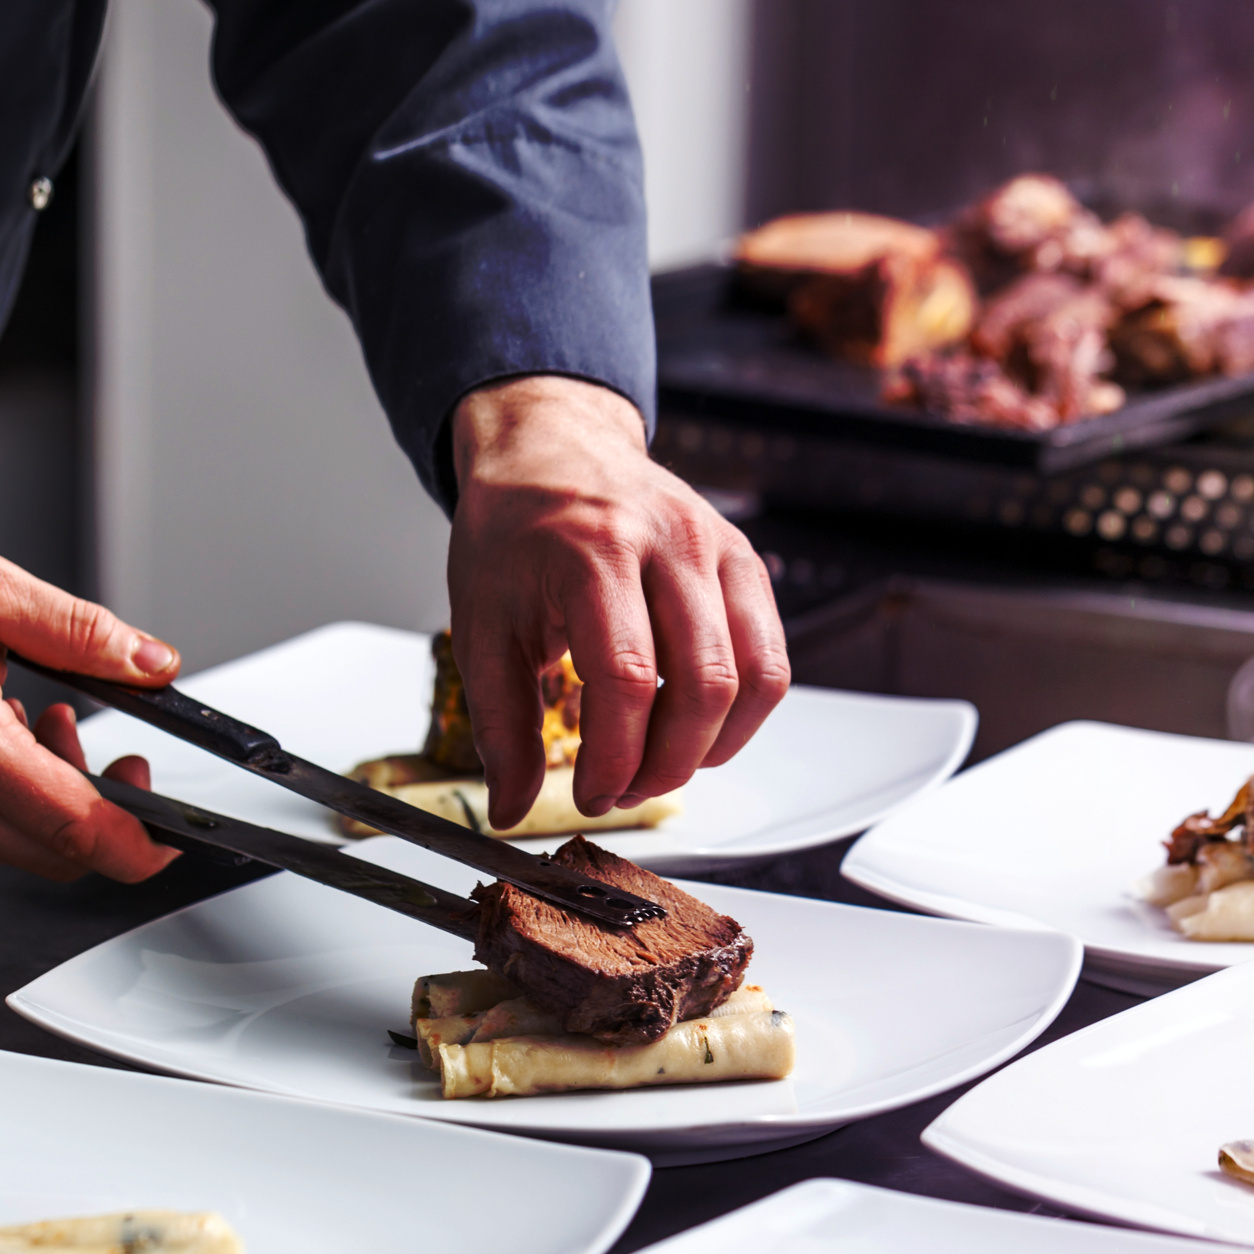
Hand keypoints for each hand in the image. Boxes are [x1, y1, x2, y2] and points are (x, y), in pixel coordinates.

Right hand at [0, 518, 182, 882]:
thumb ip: (75, 630)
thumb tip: (149, 661)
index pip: (78, 830)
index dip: (141, 842)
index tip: (173, 827)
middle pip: (56, 853)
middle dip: (103, 810)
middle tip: (107, 746)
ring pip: (18, 847)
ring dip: (53, 800)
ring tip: (40, 717)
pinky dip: (8, 798)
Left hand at [446, 377, 789, 827]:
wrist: (551, 446)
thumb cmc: (515, 531)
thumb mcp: (482, 623)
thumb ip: (500, 723)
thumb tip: (511, 808)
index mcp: (592, 550)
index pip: (625, 678)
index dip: (615, 757)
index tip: (593, 793)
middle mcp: (667, 541)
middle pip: (703, 685)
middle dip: (667, 764)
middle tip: (623, 789)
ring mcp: (716, 547)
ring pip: (753, 677)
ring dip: (712, 746)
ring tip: (660, 763)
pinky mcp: (743, 561)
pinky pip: (770, 657)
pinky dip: (741, 712)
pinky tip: (694, 727)